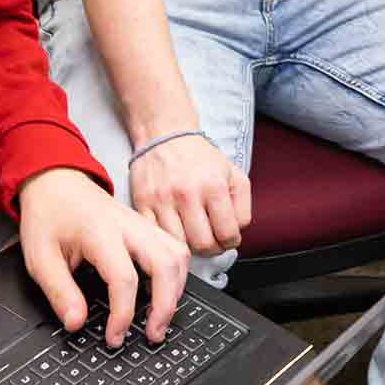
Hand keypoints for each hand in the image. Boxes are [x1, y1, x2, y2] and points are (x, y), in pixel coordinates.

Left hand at [16, 167, 189, 348]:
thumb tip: (76, 322)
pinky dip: (175, 274)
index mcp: (99, 232)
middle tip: (152, 333)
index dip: (123, 314)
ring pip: (178, 255)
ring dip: (175, 290)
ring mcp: (141, 224)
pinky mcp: (146, 226)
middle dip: (165, 305)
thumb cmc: (48, 216)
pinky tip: (162, 292)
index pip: (124, 278)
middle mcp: (128, 226)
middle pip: (165, 264)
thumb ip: (59, 292)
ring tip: (160, 318)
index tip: (113, 336)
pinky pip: (175, 248)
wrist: (55, 181)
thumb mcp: (40, 257)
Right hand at [126, 130, 251, 255]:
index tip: (227, 238)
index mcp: (214, 186)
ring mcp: (162, 200)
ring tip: (192, 235)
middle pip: (203, 245)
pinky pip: (156, 236)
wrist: (164, 135)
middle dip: (211, 248)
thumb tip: (235, 233)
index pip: (227, 234)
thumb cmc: (200, 158)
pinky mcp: (142, 204)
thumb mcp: (234, 174)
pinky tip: (174, 231)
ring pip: (179, 245)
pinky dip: (166, 240)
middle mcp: (187, 194)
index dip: (231, 242)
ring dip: (189, 247)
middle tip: (211, 240)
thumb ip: (242, 206)